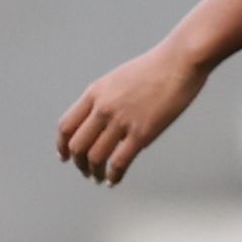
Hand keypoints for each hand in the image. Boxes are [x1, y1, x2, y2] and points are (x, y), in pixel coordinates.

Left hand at [57, 42, 204, 185]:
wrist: (180, 61)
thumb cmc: (156, 67)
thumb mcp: (119, 78)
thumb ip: (107, 99)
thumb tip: (106, 124)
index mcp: (95, 93)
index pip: (66, 126)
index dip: (62, 145)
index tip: (64, 156)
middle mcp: (103, 108)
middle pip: (77, 145)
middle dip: (78, 163)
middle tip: (85, 170)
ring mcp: (121, 121)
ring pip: (96, 157)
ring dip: (94, 172)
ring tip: (99, 178)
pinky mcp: (142, 132)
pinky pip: (120, 161)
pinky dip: (114, 175)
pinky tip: (114, 180)